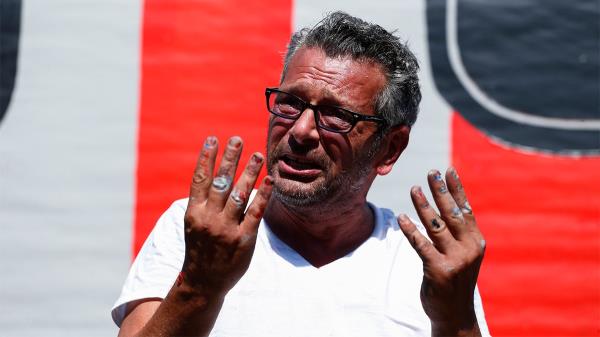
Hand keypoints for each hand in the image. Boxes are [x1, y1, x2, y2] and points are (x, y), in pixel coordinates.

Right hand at [181, 136, 272, 296]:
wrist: (203, 283)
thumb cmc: (200, 249)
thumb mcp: (193, 224)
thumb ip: (203, 201)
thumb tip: (215, 173)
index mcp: (194, 212)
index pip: (200, 180)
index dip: (206, 158)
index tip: (213, 139)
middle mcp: (209, 219)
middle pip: (221, 182)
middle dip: (229, 159)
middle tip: (237, 139)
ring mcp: (226, 229)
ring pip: (239, 194)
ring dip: (249, 172)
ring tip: (258, 155)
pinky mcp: (244, 240)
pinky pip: (255, 213)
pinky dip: (263, 195)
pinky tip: (269, 180)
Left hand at [398, 167, 484, 335]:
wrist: (455, 314)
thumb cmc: (456, 279)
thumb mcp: (464, 254)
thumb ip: (458, 233)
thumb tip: (448, 204)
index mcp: (476, 242)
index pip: (466, 210)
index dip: (457, 189)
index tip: (449, 170)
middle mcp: (469, 249)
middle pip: (452, 214)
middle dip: (441, 191)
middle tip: (430, 172)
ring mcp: (455, 260)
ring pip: (435, 226)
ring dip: (423, 205)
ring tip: (413, 189)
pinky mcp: (439, 270)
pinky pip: (421, 245)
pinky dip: (411, 230)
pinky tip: (402, 217)